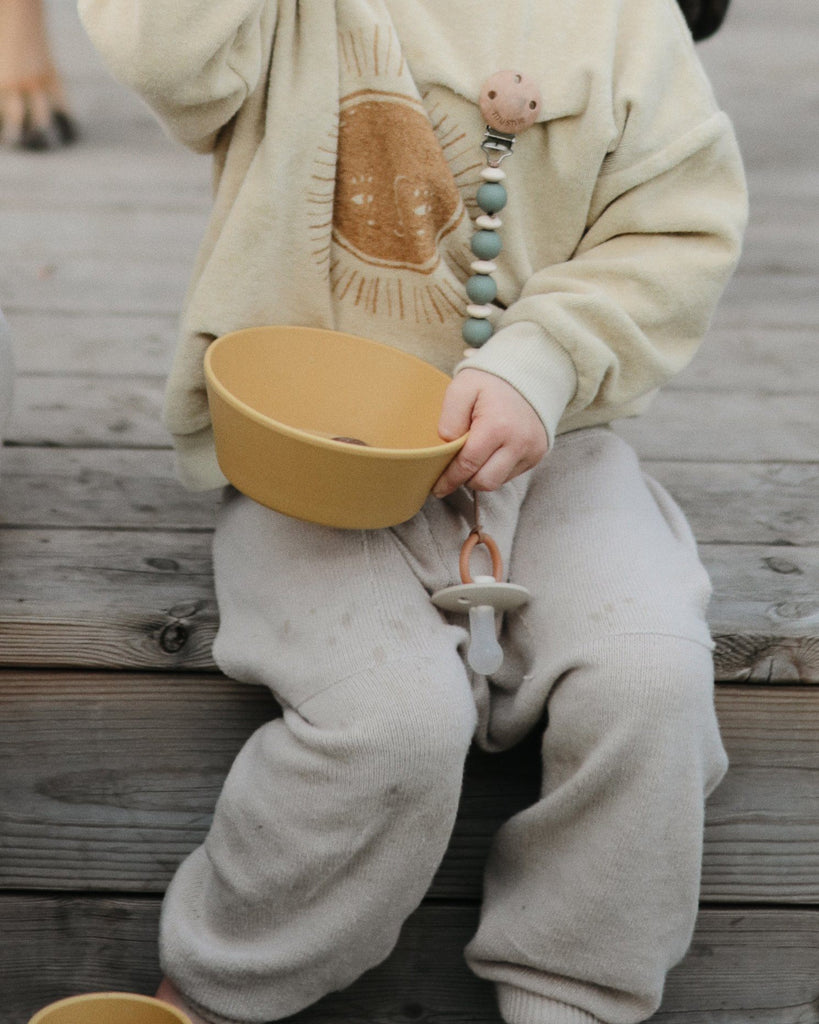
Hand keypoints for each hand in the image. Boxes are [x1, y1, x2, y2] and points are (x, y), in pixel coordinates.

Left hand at [433, 368, 547, 497]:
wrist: (529, 371)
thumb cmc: (490, 380)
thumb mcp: (461, 388)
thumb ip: (449, 419)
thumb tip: (445, 448)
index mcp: (497, 426)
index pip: (467, 465)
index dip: (449, 479)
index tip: (436, 487)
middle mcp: (518, 443)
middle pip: (484, 482)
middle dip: (465, 480)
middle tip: (454, 470)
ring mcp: (531, 450)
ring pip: (498, 482)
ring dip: (481, 475)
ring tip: (473, 457)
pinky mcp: (537, 454)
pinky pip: (511, 474)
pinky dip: (496, 469)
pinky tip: (491, 452)